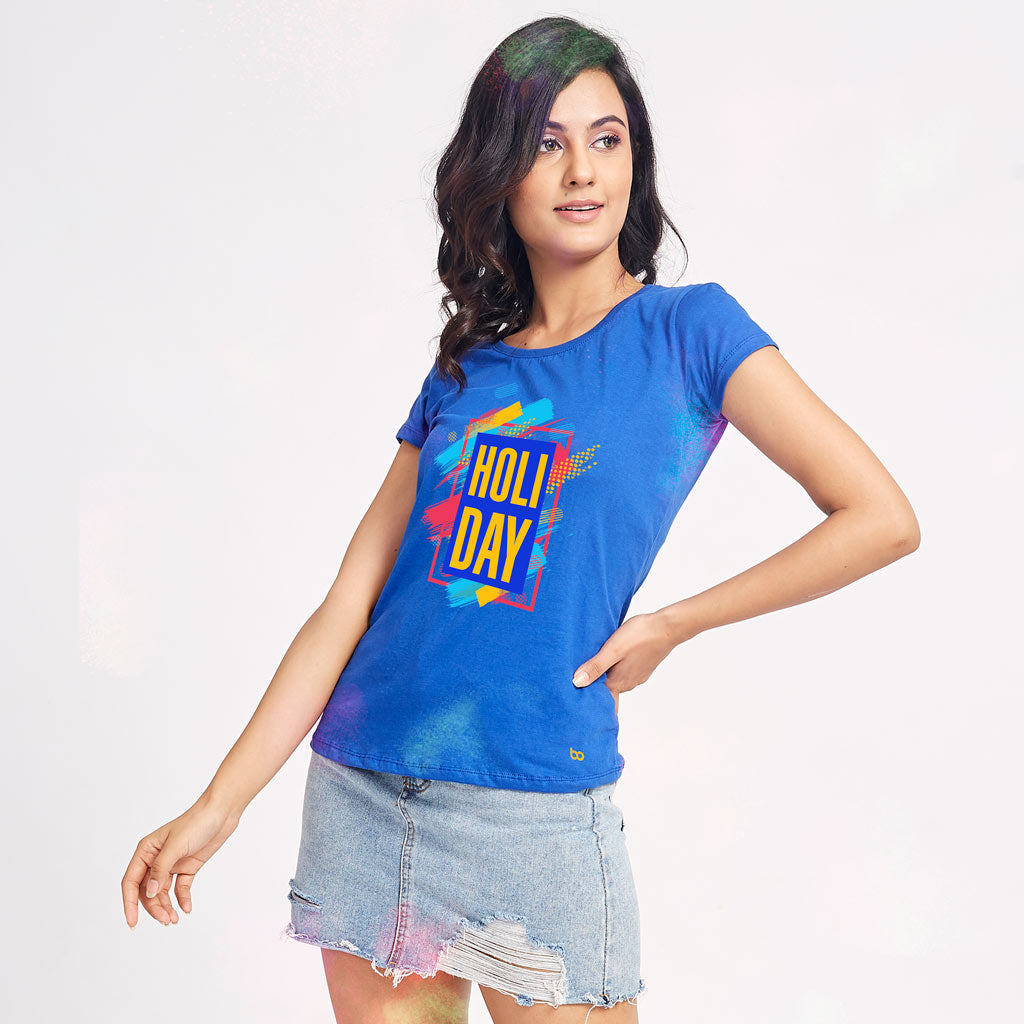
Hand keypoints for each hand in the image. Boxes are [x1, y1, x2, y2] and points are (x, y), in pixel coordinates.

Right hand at [121, 798, 240, 928]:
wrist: (222, 812)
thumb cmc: (197, 822)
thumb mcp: (176, 846)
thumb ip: (160, 870)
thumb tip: (149, 892)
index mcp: (146, 851)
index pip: (131, 882)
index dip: (129, 904)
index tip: (133, 923)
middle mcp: (156, 859)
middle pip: (147, 891)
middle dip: (154, 907)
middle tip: (166, 920)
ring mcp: (172, 864)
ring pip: (163, 892)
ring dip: (167, 906)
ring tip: (175, 919)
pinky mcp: (187, 867)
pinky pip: (180, 888)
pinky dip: (182, 899)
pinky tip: (187, 908)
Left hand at [571, 611, 678, 712]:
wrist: (667, 628)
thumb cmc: (640, 636)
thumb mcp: (613, 650)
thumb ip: (596, 667)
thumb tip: (576, 684)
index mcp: (618, 682)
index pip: (603, 702)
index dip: (591, 705)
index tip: (580, 705)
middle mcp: (627, 683)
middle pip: (608, 693)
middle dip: (596, 692)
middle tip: (579, 687)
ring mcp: (636, 676)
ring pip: (616, 682)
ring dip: (605, 678)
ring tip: (591, 669)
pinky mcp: (642, 667)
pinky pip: (624, 674)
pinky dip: (615, 670)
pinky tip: (610, 660)